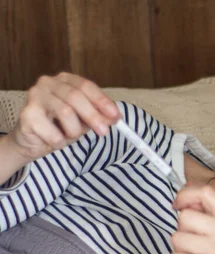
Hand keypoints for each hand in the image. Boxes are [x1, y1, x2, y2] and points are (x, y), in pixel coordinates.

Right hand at [6, 72, 120, 162]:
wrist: (33, 141)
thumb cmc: (59, 126)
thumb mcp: (84, 120)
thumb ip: (98, 116)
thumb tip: (115, 117)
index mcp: (64, 80)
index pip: (86, 86)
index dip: (102, 101)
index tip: (116, 116)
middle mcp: (47, 83)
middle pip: (75, 97)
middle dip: (93, 116)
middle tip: (104, 131)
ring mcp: (34, 96)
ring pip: (65, 112)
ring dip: (73, 130)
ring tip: (69, 136)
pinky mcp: (27, 115)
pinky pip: (53, 132)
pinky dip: (60, 142)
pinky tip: (55, 141)